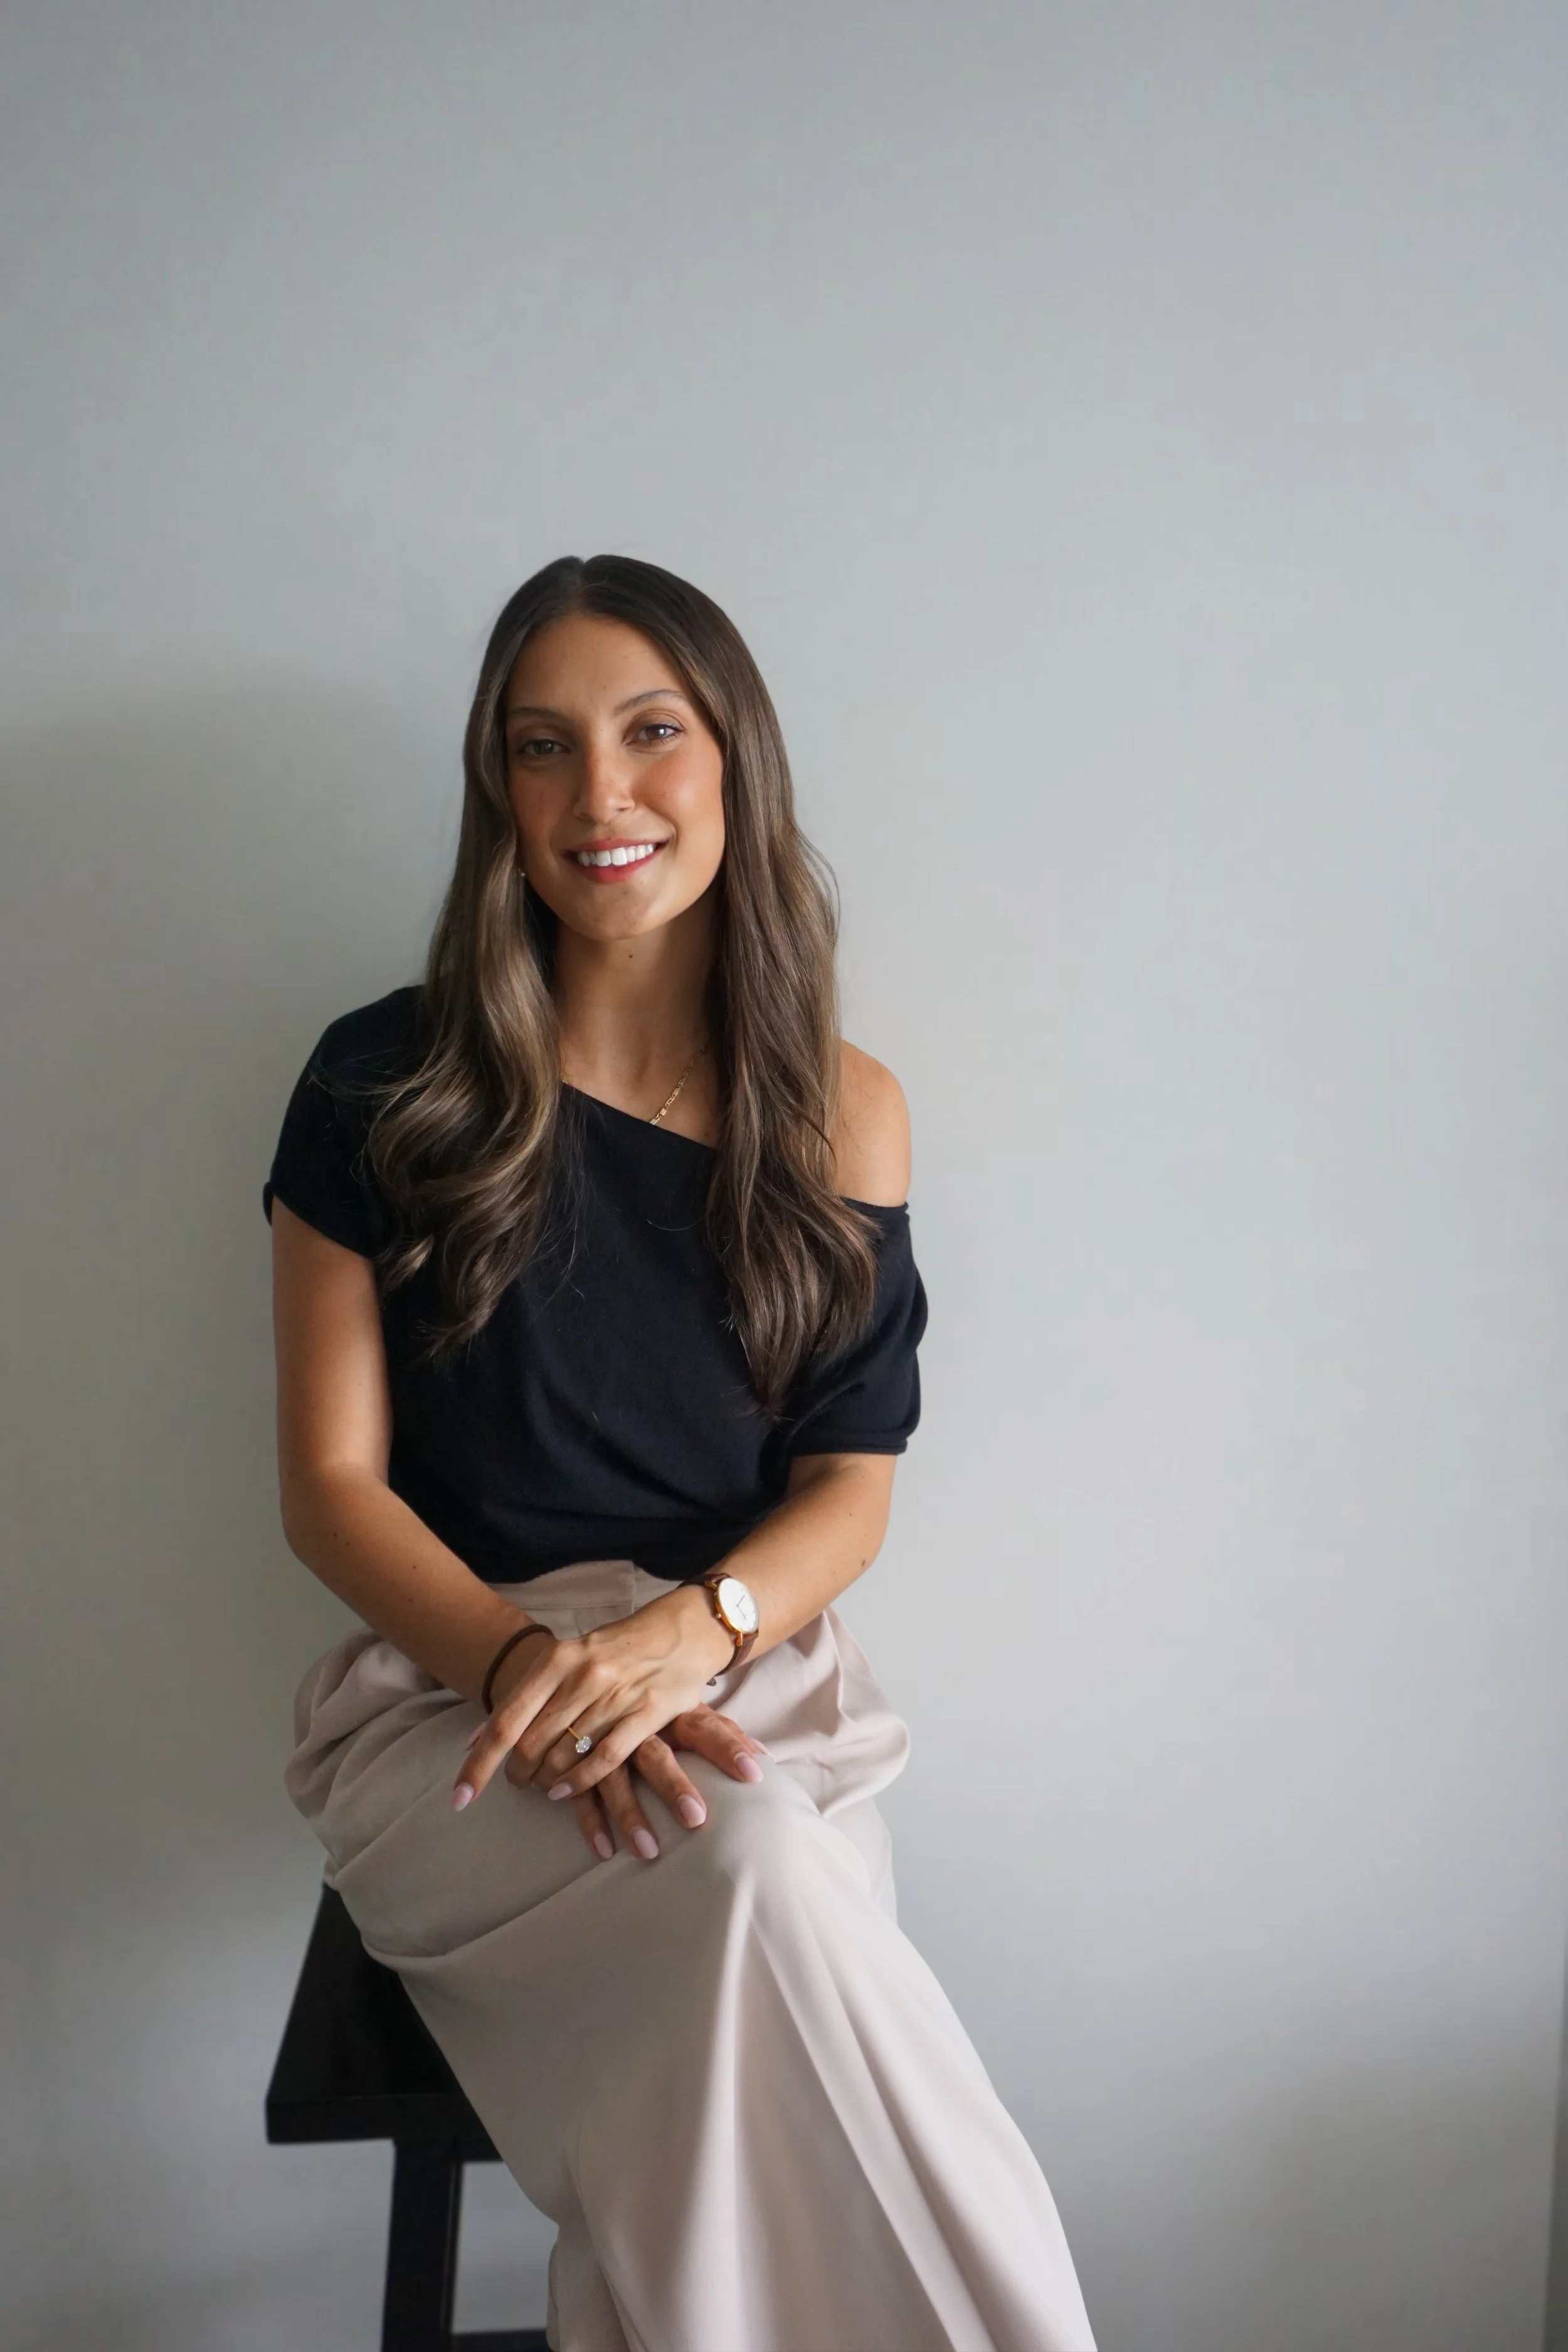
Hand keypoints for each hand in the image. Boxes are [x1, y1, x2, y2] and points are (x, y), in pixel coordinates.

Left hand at [452, 1586, 734, 1812]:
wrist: (683, 1630)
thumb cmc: (615, 1649)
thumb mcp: (566, 1660)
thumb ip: (525, 1698)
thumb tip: (474, 1741)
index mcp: (557, 1659)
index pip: (505, 1721)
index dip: (479, 1764)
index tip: (459, 1798)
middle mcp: (583, 1676)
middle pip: (530, 1744)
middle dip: (516, 1773)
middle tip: (518, 1782)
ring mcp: (616, 1695)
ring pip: (564, 1756)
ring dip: (546, 1780)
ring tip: (543, 1785)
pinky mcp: (648, 1713)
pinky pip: (604, 1760)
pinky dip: (579, 1783)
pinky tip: (565, 1791)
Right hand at [557, 1706, 766, 1862]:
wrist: (581, 1673)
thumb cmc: (648, 1697)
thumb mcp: (682, 1706)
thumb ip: (720, 1730)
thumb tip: (764, 1755)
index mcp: (670, 1710)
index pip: (707, 1727)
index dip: (730, 1748)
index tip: (755, 1774)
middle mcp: (637, 1726)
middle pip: (656, 1755)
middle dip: (674, 1786)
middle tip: (696, 1819)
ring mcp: (602, 1743)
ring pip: (614, 1778)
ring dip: (630, 1814)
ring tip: (649, 1852)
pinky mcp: (573, 1761)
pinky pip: (580, 1793)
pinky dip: (590, 1821)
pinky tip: (604, 1850)